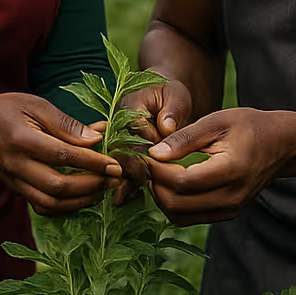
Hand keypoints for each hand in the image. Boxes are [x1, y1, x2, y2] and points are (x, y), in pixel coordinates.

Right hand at [0, 94, 121, 216]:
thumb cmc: (6, 110)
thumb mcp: (35, 105)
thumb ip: (66, 123)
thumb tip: (97, 136)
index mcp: (22, 139)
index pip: (63, 155)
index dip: (92, 161)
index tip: (114, 164)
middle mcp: (17, 166)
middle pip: (57, 186)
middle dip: (90, 185)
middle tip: (112, 177)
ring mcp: (15, 182)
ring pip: (50, 203)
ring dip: (80, 201)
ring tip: (101, 189)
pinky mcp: (16, 190)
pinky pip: (42, 207)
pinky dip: (64, 208)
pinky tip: (80, 198)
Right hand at [109, 79, 192, 205]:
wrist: (166, 98)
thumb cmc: (172, 95)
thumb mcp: (177, 96)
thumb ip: (172, 110)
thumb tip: (166, 127)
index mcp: (129, 107)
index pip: (132, 131)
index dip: (144, 149)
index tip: (155, 165)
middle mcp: (118, 124)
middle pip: (120, 150)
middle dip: (130, 169)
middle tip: (142, 186)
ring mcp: (118, 138)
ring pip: (118, 163)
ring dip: (123, 180)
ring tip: (124, 199)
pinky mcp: (123, 151)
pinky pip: (122, 169)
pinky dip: (126, 183)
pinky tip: (128, 199)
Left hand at [145, 107, 280, 224]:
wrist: (281, 144)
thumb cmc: (249, 126)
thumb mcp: (217, 121)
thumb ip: (184, 138)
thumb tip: (154, 153)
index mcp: (231, 171)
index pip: (182, 182)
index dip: (157, 171)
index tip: (146, 154)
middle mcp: (231, 197)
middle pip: (177, 205)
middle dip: (155, 185)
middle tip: (148, 164)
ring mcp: (230, 210)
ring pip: (181, 217)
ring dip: (162, 197)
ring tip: (158, 172)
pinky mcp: (227, 214)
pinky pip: (191, 218)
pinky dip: (175, 204)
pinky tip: (172, 181)